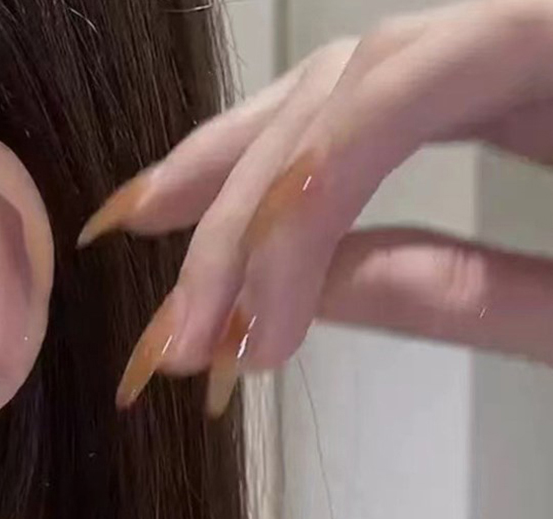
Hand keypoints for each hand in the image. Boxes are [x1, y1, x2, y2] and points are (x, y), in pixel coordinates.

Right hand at [79, 0, 552, 415]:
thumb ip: (457, 294)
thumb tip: (299, 299)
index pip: (401, 85)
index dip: (302, 206)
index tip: (254, 340)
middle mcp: (527, 18)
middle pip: (345, 81)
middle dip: (245, 210)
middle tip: (178, 328)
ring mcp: (509, 43)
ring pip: (341, 81)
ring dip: (237, 171)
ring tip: (150, 234)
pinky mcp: (497, 81)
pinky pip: (374, 110)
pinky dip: (295, 164)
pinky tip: (229, 205)